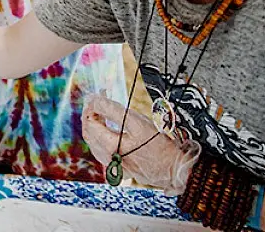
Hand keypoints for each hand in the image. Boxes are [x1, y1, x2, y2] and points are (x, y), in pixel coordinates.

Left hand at [81, 94, 199, 194]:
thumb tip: (94, 100)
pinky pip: (102, 153)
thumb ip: (113, 110)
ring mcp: (114, 166)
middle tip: (99, 101)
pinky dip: (101, 138)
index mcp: (110, 147)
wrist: (176, 168)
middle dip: (91, 114)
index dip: (92, 106)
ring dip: (95, 126)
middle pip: (89, 133)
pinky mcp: (121, 170)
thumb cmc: (159, 145)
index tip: (99, 95)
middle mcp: (108, 159)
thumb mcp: (137, 122)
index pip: (89, 122)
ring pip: (93, 143)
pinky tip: (107, 131)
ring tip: (102, 113)